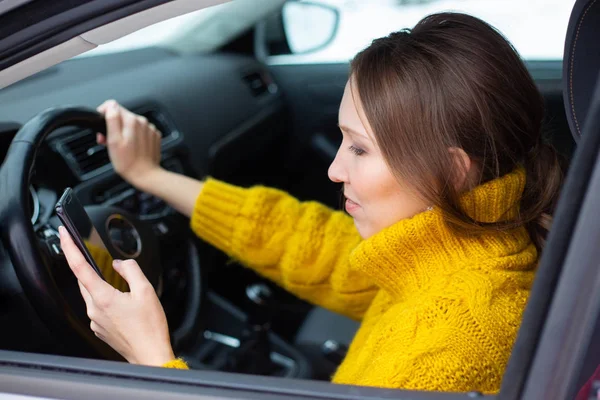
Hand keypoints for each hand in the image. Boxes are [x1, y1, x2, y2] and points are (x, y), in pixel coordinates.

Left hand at [59, 226, 174, 365]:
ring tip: (118, 282)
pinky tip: (121, 300)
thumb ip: (131, 271)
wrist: (150, 354)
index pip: (79, 267)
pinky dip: (105, 297)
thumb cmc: (150, 327)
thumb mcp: (146, 291)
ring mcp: (96, 321)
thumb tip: (119, 264)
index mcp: (103, 298)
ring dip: (99, 283)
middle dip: (84, 264)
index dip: (69, 248)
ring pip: (91, 293)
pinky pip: (98, 306)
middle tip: (86, 250)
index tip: (64, 234)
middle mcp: (94, 310)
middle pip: (83, 280)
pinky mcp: (100, 328)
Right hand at [97, 100, 161, 188]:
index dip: (103, 115)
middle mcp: (143, 122)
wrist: (146, 175)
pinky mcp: (153, 136)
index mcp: (132, 120)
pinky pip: (139, 132)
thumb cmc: (128, 162)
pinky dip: (133, 137)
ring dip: (122, 132)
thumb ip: (112, 119)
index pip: (113, 106)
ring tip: (120, 147)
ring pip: (130, 124)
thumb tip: (110, 106)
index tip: (101, 128)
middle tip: (108, 141)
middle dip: (112, 126)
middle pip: (121, 116)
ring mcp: (149, 129)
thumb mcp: (113, 140)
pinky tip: (131, 148)